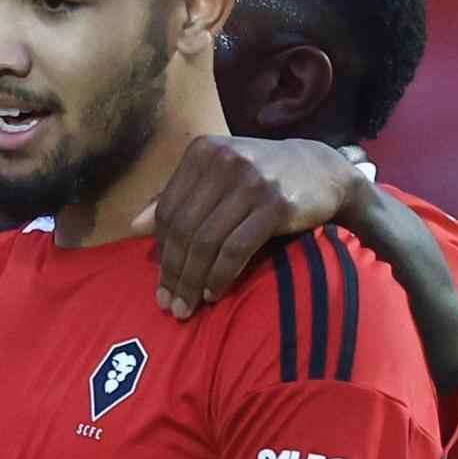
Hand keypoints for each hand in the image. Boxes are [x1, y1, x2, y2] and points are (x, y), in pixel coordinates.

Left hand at [132, 135, 367, 316]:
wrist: (322, 170)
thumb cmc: (260, 177)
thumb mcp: (217, 176)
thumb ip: (177, 196)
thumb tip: (135, 226)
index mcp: (203, 152)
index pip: (168, 210)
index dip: (161, 251)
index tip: (160, 282)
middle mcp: (225, 161)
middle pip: (184, 228)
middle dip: (172, 272)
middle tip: (168, 304)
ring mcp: (252, 181)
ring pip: (207, 241)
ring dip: (192, 280)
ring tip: (186, 306)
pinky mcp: (276, 203)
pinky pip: (236, 249)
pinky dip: (220, 275)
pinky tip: (213, 293)